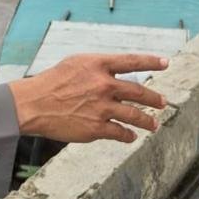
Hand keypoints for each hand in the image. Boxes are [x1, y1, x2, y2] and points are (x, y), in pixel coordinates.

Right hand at [8, 53, 167, 142]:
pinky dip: (128, 135)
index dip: (151, 62)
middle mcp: (104, 85)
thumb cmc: (52, 82)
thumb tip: (117, 73)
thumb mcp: (76, 64)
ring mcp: (102, 107)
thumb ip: (98, 67)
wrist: (34, 104)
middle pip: (139, 92)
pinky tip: (131, 136)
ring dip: (147, 121)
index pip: (132, 61)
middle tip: (163, 102)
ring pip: (134, 115)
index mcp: (98, 65)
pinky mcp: (96, 128)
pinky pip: (120, 133)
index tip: (165, 63)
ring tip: (154, 125)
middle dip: (154, 99)